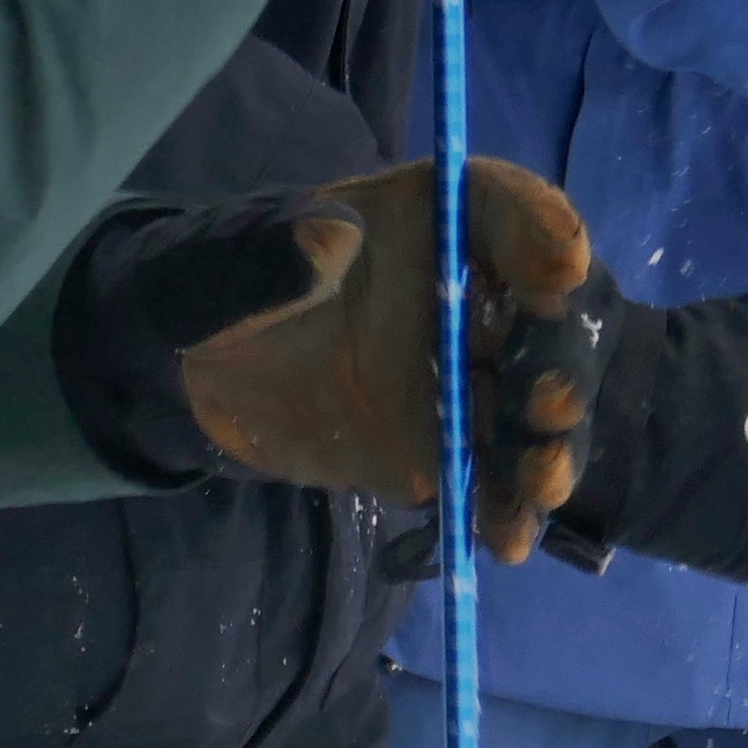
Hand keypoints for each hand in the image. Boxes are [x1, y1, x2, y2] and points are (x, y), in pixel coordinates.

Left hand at [61, 157, 609, 563]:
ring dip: (549, 446)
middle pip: (544, 315)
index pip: (500, 207)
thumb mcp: (223, 262)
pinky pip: (488, 477)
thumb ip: (269, 253)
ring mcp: (464, 376)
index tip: (561, 264)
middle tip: (549, 403)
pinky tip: (504, 541)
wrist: (186, 369)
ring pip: (531, 407)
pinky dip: (502, 509)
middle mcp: (466, 293)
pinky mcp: (444, 447)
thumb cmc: (214, 285)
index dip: (540, 228)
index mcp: (427, 219)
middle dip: (561, 358)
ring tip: (541, 484)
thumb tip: (327, 240)